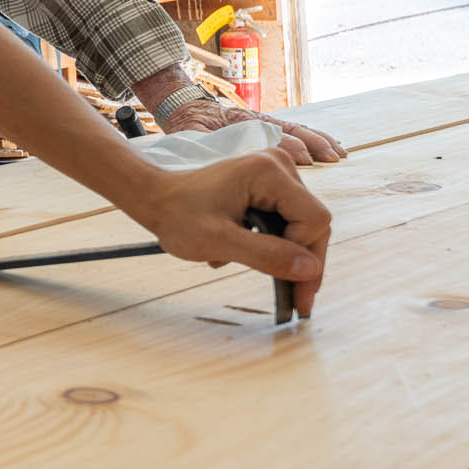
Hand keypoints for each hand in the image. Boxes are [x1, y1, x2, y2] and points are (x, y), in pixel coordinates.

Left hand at [138, 149, 331, 317]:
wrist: (155, 197)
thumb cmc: (177, 214)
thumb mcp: (218, 242)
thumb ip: (266, 255)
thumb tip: (311, 270)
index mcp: (268, 171)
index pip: (313, 219)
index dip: (305, 254)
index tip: (289, 285)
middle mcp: (278, 165)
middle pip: (312, 222)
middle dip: (303, 263)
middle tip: (297, 303)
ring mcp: (274, 173)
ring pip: (301, 225)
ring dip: (285, 254)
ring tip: (258, 272)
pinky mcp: (268, 184)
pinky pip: (287, 220)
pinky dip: (274, 243)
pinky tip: (248, 254)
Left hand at [161, 97, 346, 164]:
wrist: (187, 108)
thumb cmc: (190, 128)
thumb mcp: (195, 139)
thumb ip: (211, 151)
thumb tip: (227, 163)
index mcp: (242, 125)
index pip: (273, 137)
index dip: (290, 149)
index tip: (306, 159)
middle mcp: (260, 123)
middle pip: (292, 132)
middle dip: (313, 145)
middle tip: (330, 158)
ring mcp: (267, 123)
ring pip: (299, 130)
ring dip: (319, 142)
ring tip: (338, 154)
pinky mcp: (270, 126)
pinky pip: (298, 129)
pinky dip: (317, 137)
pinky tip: (333, 146)